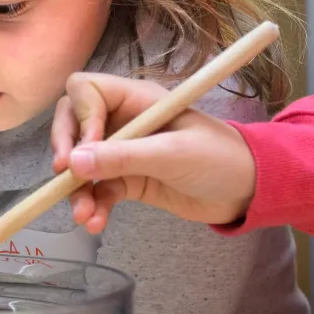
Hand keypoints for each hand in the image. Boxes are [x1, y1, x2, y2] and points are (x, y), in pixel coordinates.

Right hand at [50, 72, 256, 231]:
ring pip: (81, 163)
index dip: (78, 117)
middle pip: (72, 124)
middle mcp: (123, 120)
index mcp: (135, 99)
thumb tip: (72, 164)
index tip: (83, 150)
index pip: (85, 91)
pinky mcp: (127, 180)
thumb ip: (123, 157)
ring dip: (76, 189)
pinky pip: (97, 189)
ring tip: (82, 215)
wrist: (249, 192)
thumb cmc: (220, 159)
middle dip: (65, 151)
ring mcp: (123, 151)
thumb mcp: (172, 154)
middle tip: (64, 176)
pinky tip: (96, 223)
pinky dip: (93, 205)